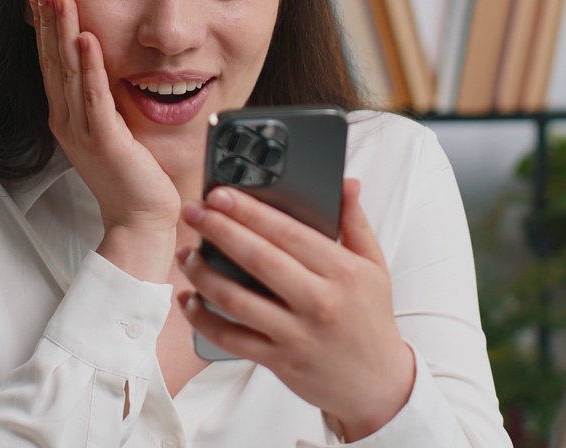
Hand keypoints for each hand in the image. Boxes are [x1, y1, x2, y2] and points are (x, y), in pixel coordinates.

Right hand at [30, 0, 181, 278]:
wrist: (139, 219)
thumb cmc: (131, 176)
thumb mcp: (110, 128)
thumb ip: (101, 99)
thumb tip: (100, 70)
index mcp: (67, 115)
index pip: (51, 62)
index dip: (46, 26)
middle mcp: (67, 119)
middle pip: (53, 59)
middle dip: (48, 18)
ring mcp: (82, 129)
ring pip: (68, 71)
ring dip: (63, 31)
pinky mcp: (103, 139)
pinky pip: (94, 96)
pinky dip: (89, 66)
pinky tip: (86, 39)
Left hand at [176, 179, 414, 440]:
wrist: (378, 385)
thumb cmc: (370, 319)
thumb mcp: (373, 266)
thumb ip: (355, 222)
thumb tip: (347, 182)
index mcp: (342, 272)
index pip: (288, 232)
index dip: (250, 211)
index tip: (221, 194)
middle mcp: (320, 301)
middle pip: (258, 259)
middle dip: (219, 230)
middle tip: (192, 211)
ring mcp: (297, 334)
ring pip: (238, 299)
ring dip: (204, 274)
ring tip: (186, 254)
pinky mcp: (280, 361)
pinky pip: (232, 338)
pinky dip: (203, 319)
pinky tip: (188, 301)